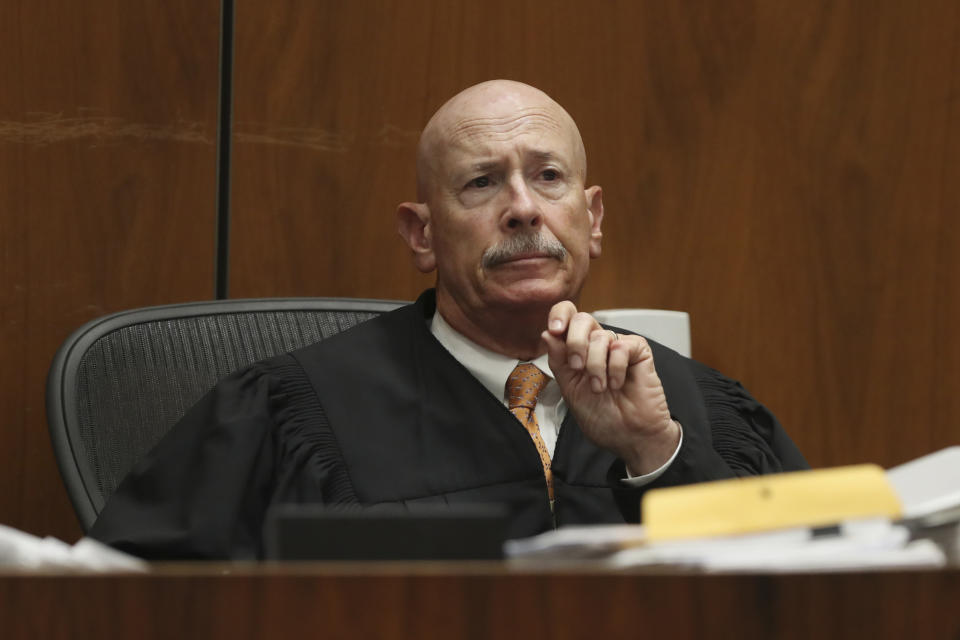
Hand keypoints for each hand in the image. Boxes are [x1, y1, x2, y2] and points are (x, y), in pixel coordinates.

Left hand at [541, 301, 680, 474]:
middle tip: (578, 367)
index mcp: (577, 350)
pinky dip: (616, 367)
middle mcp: (596, 344)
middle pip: (582, 319)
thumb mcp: (570, 389)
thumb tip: (547, 334)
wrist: (629, 435)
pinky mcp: (638, 351)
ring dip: (596, 366)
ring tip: (601, 388)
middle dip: (576, 343)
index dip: (559, 316)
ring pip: (600, 336)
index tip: (554, 330)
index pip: (566, 318)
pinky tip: (618, 384)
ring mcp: (617, 346)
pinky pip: (622, 346)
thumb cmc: (602, 416)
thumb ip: (559, 361)